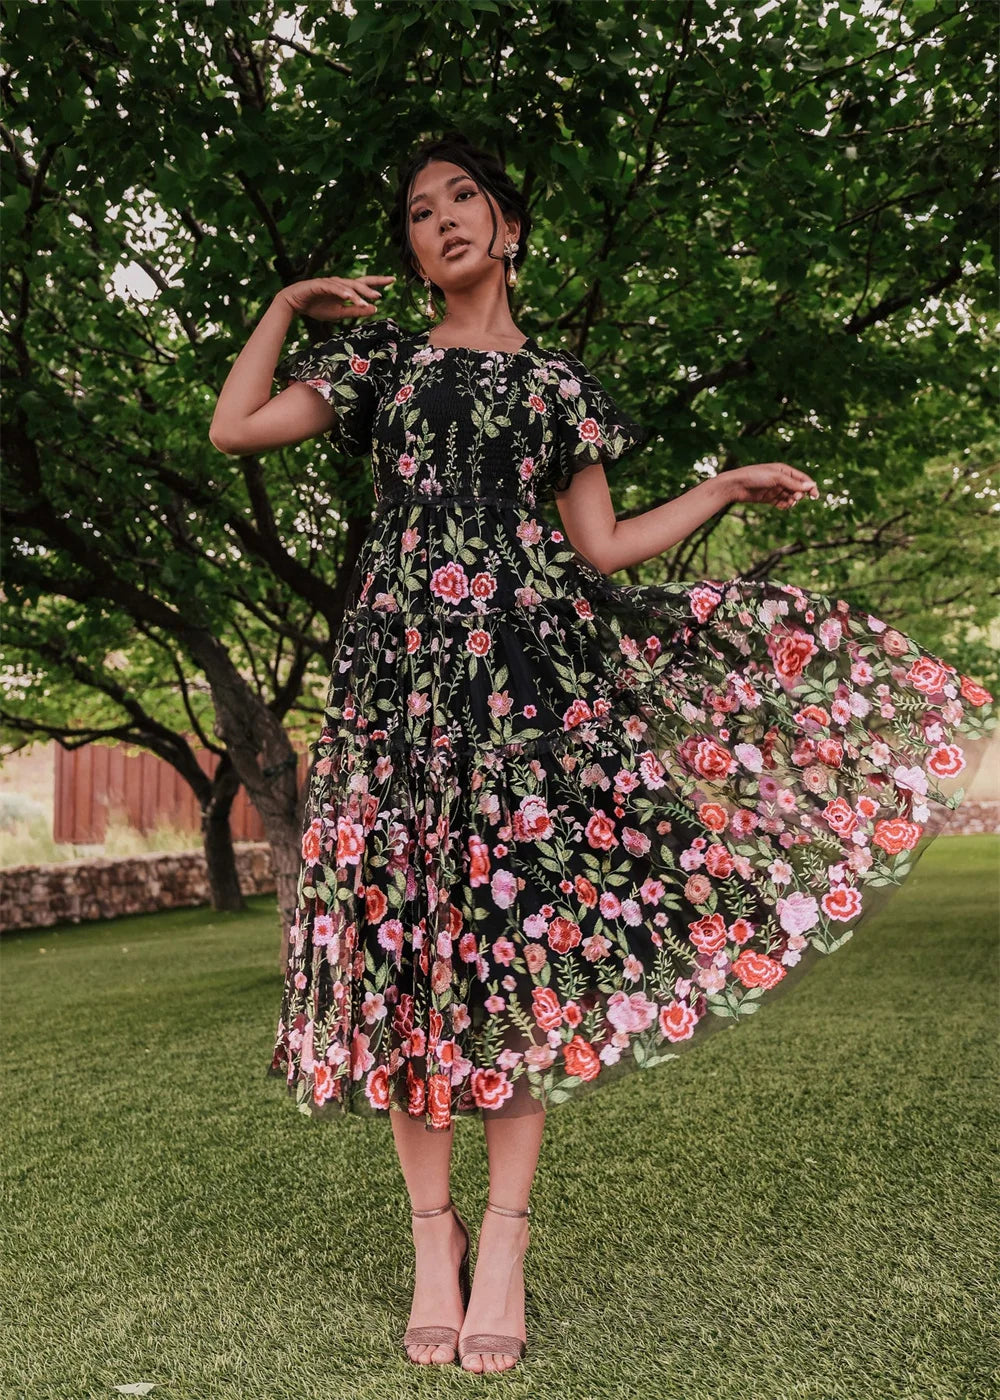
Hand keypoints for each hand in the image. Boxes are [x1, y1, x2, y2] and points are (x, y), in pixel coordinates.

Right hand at [279, 274, 395, 322]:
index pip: (364, 284)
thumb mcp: (339, 313)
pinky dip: (342, 292)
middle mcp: (339, 283)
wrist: (294, 303)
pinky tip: (349, 296)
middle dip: (370, 287)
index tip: (393, 280)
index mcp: (345, 289)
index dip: (378, 281)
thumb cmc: (316, 307)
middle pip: (358, 283)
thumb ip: (356, 310)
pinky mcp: (319, 284)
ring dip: (358, 293)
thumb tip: (375, 309)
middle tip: (381, 294)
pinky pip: (333, 288)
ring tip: (368, 300)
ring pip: (347, 286)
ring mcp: (329, 282)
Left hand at [725, 462, 818, 509]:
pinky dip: (784, 505)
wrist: (735, 486)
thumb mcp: (775, 478)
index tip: (815, 496)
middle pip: (797, 488)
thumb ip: (792, 483)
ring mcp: (774, 489)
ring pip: (790, 497)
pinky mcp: (768, 498)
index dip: (810, 486)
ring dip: (792, 501)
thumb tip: (810, 486)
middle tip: (796, 498)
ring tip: (789, 502)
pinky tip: (784, 506)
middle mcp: (781, 479)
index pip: (802, 478)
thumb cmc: (754, 477)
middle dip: (800, 494)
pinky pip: (781, 503)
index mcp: (784, 470)